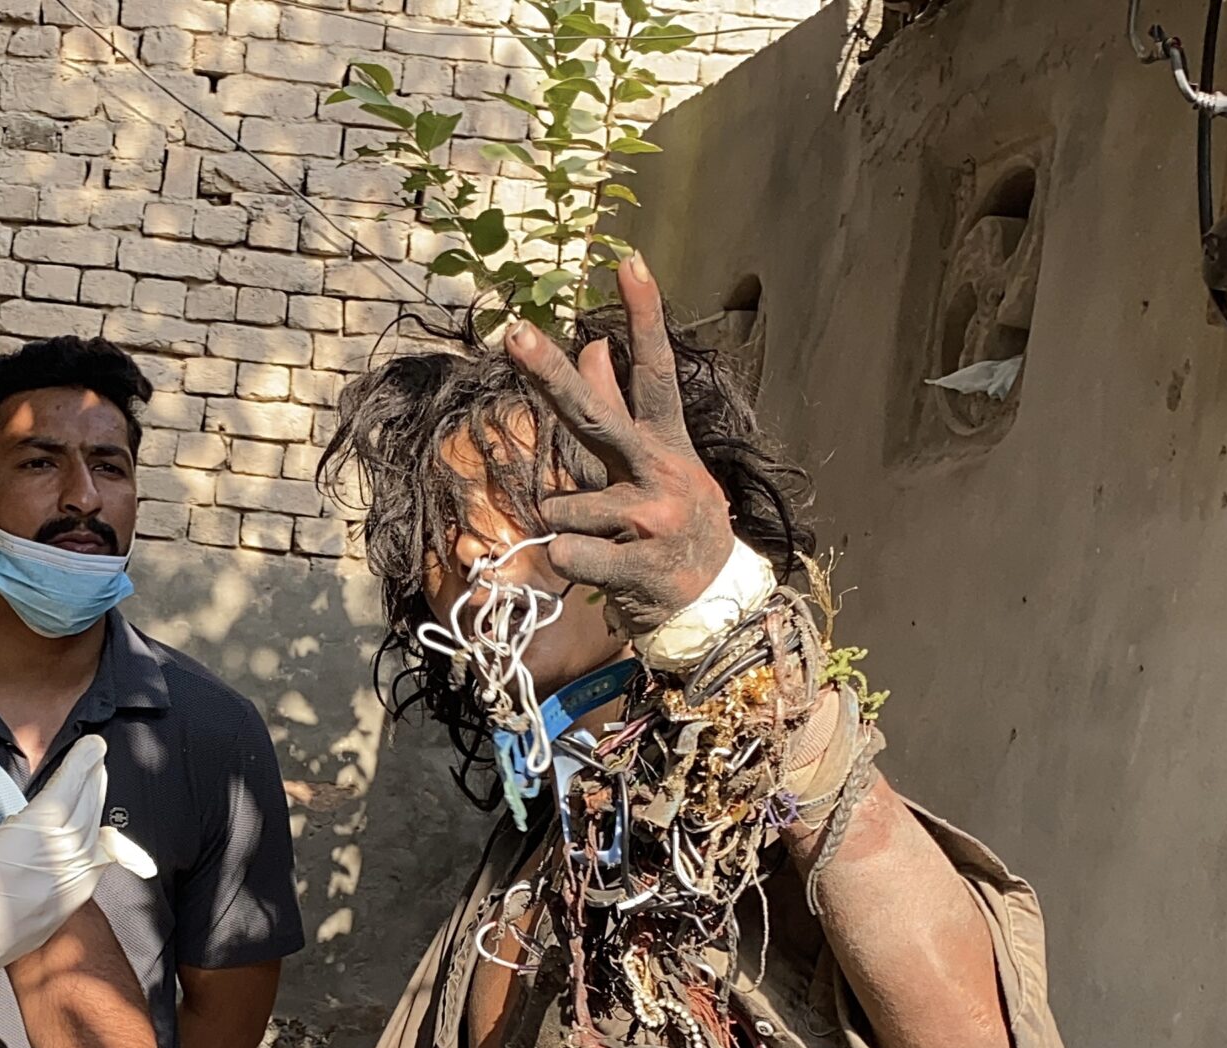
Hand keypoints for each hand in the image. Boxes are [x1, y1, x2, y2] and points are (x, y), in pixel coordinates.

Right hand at [0, 736, 154, 1020]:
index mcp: (19, 854)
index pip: (62, 801)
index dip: (78, 769)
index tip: (91, 745)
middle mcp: (45, 881)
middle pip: (82, 823)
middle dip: (91, 785)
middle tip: (95, 756)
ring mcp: (51, 906)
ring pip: (89, 853)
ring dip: (94, 817)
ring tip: (94, 788)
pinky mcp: (47, 924)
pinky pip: (87, 884)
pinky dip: (96, 856)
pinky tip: (94, 845)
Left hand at [501, 255, 737, 636]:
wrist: (712, 607)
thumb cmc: (669, 527)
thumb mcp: (654, 464)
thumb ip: (620, 408)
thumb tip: (596, 346)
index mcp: (664, 444)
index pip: (653, 370)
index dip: (644, 316)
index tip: (629, 261)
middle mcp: (660, 472)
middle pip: (595, 416)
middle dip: (551, 375)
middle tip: (514, 334)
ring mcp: (651, 519)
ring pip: (565, 504)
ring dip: (568, 524)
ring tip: (605, 542)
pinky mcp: (637, 566)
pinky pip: (569, 553)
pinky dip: (570, 563)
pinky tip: (601, 571)